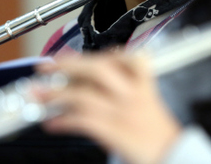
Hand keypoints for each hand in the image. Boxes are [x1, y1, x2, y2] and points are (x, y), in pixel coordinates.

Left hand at [35, 53, 181, 163]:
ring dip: (56, 94)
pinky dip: (63, 121)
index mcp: (142, 81)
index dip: (91, 55)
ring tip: (38, 94)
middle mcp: (132, 93)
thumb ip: (120, 85)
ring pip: (84, 95)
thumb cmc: (155, 129)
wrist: (173, 154)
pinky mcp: (114, 131)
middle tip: (46, 67)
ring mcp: (122, 112)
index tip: (70, 55)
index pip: (118, 57)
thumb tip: (85, 80)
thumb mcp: (144, 98)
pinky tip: (52, 122)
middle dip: (68, 65)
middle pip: (97, 70)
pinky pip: (83, 122)